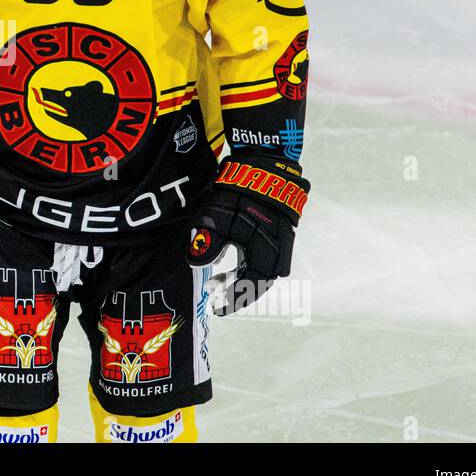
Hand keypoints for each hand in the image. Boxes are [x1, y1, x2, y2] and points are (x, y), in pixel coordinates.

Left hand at [186, 154, 309, 315]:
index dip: (234, 300)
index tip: (217, 308)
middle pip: (258, 283)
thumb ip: (207, 244)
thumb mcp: (217, 218)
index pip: (251, 287)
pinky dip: (248, 266)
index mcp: (266, 254)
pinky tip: (232, 263)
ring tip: (219, 280)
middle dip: (237, 292)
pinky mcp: (279, 233)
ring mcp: (281, 243)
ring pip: (261, 271)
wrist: (264, 166)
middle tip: (215, 295)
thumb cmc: (240, 193)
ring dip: (242, 279)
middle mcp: (279, 252)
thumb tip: (194, 265)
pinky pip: (264, 259)